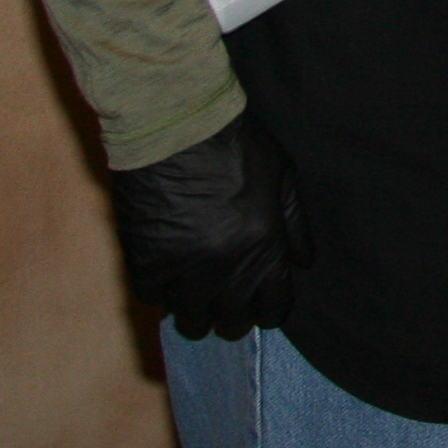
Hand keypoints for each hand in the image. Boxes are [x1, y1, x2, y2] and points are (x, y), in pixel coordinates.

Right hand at [107, 110, 309, 337]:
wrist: (176, 125)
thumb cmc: (235, 144)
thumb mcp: (282, 177)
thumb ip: (295, 224)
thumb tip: (303, 263)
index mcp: (263, 247)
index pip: (273, 307)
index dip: (270, 310)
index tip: (263, 305)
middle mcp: (224, 267)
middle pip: (231, 323)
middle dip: (233, 316)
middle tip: (228, 301)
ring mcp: (181, 268)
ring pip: (190, 319)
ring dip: (196, 310)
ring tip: (197, 293)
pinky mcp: (143, 261)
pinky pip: (153, 298)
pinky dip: (162, 291)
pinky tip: (169, 274)